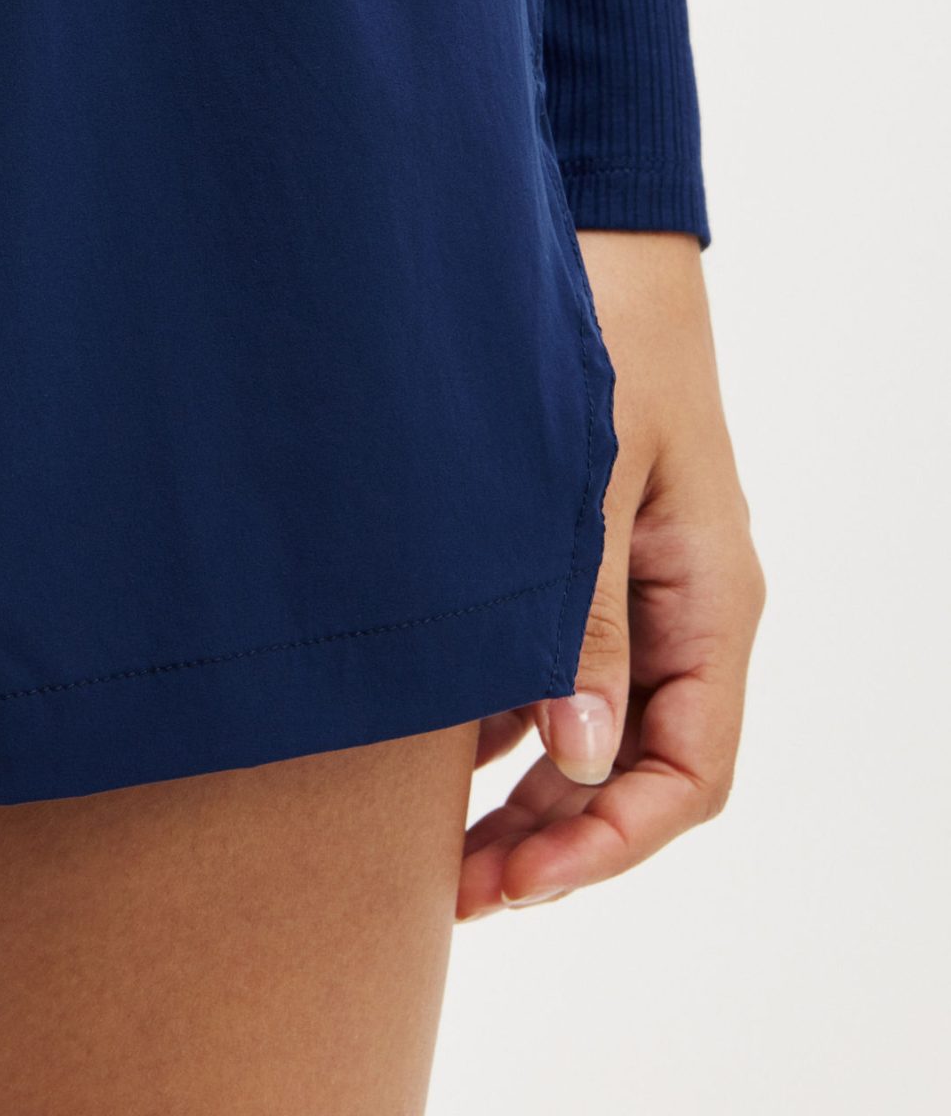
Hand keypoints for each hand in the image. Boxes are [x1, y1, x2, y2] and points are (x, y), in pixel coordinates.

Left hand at [457, 231, 763, 917]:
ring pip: (585, 729)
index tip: (520, 881)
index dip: (610, 842)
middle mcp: (677, 607)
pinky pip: (544, 667)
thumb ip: (581, 613)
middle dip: (551, 840)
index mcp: (711, 597)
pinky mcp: (572, 558)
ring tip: (424, 853)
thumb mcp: (591, 477)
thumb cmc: (603, 339)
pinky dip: (493, 718)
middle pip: (632, 769)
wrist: (589, 235)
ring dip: (517, 794)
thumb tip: (581, 755)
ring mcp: (626, 585)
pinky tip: (419, 754)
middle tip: (450, 894)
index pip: (690, 770)